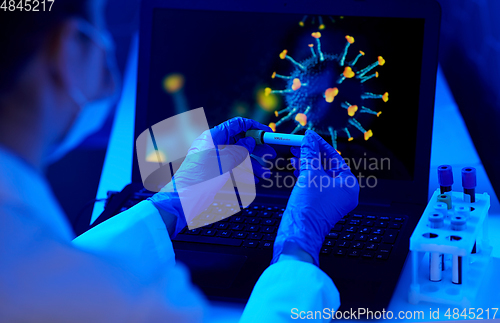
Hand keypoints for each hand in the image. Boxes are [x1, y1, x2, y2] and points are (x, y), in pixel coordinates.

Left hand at [149, 117, 275, 235]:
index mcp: (212, 137)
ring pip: (238, 157)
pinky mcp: (214, 172)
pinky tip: (254, 180)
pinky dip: (244, 173)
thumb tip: (251, 141)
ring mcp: (214, 159)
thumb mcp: (224, 162)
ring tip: (265, 173)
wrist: (185, 199)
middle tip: (270, 155)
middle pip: (239, 141)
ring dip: (253, 164)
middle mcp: (213, 145)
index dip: (253, 127)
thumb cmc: (200, 178)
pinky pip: (233, 169)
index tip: (267, 133)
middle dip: (256, 149)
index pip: (236, 125)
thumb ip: (240, 150)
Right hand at [273, 130, 358, 265]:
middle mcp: (343, 193)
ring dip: (306, 163)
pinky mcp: (320, 204)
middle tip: (300, 144)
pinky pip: (314, 184)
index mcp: (349, 186)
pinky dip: (305, 175)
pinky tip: (295, 168)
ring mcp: (331, 200)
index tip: (309, 136)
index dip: (320, 145)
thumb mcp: (309, 175)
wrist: (299, 234)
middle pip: (327, 165)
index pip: (335, 158)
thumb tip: (309, 139)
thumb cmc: (309, 210)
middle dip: (312, 154)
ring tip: (295, 154)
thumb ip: (310, 154)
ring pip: (319, 174)